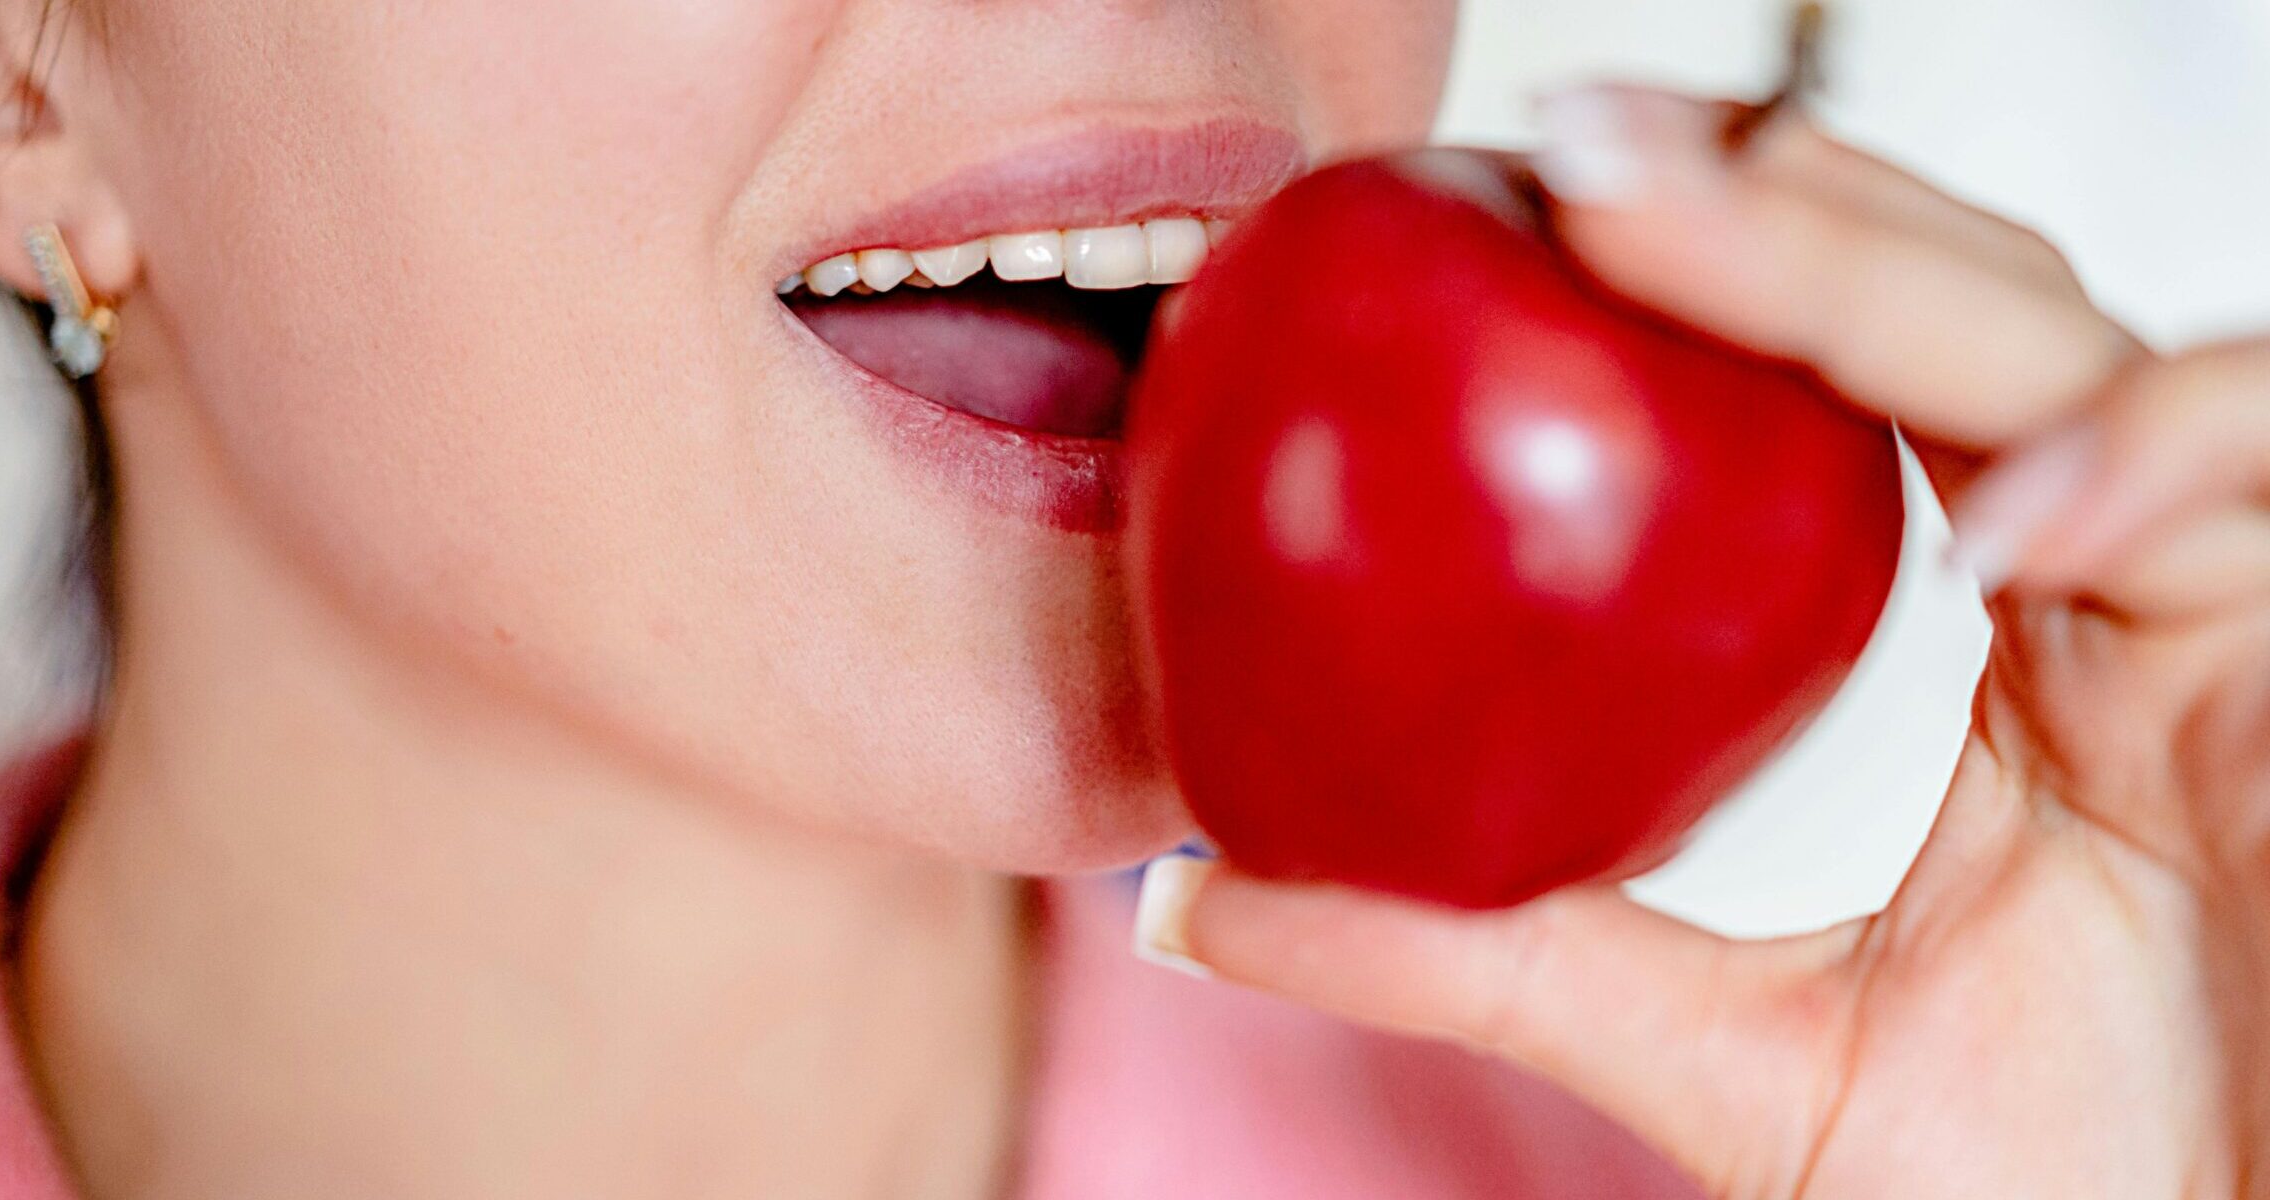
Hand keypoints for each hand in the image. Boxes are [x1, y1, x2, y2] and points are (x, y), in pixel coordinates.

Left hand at [1137, 84, 2269, 1198]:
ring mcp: (2232, 607)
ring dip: (1896, 281)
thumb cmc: (2037, 1192)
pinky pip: (2258, 487)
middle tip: (1576, 143)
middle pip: (1964, 314)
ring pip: (2090, 348)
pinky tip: (1995, 508)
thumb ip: (1481, 951)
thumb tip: (1188, 896)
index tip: (1524, 199)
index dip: (1725, 266)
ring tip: (1675, 228)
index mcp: (2007, 637)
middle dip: (1785, 205)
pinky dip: (2138, 466)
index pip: (1866, 380)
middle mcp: (2124, 587)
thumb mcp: (1710, 1052)